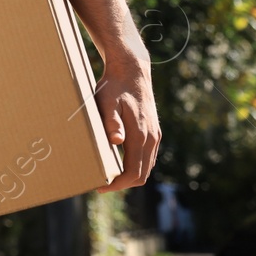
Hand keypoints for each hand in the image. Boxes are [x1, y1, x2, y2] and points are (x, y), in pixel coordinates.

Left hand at [94, 58, 160, 191]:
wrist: (132, 70)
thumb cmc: (114, 86)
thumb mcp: (106, 101)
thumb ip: (111, 121)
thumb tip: (116, 142)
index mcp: (140, 134)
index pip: (133, 172)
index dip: (118, 184)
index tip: (100, 186)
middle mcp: (151, 138)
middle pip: (142, 174)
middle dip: (123, 183)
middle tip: (101, 183)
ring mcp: (155, 135)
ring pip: (146, 166)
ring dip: (130, 175)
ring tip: (108, 175)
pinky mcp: (154, 131)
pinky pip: (148, 156)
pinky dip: (136, 165)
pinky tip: (120, 162)